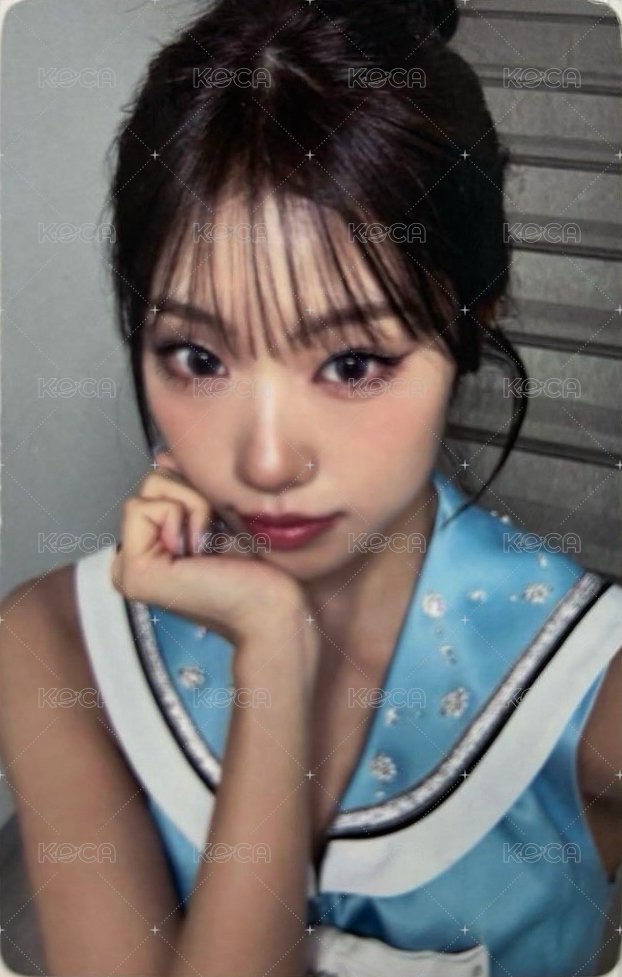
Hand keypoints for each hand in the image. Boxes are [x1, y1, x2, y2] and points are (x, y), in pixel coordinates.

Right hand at [110, 469, 314, 659]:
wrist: (275, 604)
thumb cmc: (257, 564)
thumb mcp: (215, 512)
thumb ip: (185, 486)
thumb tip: (161, 457)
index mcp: (150, 549)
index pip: (157, 484)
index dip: (193, 487)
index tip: (217, 524)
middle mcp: (133, 560)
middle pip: (151, 480)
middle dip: (194, 493)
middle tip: (214, 537)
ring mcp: (129, 570)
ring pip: (147, 487)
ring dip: (193, 504)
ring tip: (208, 544)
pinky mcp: (133, 573)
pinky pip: (141, 506)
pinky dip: (181, 514)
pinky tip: (198, 550)